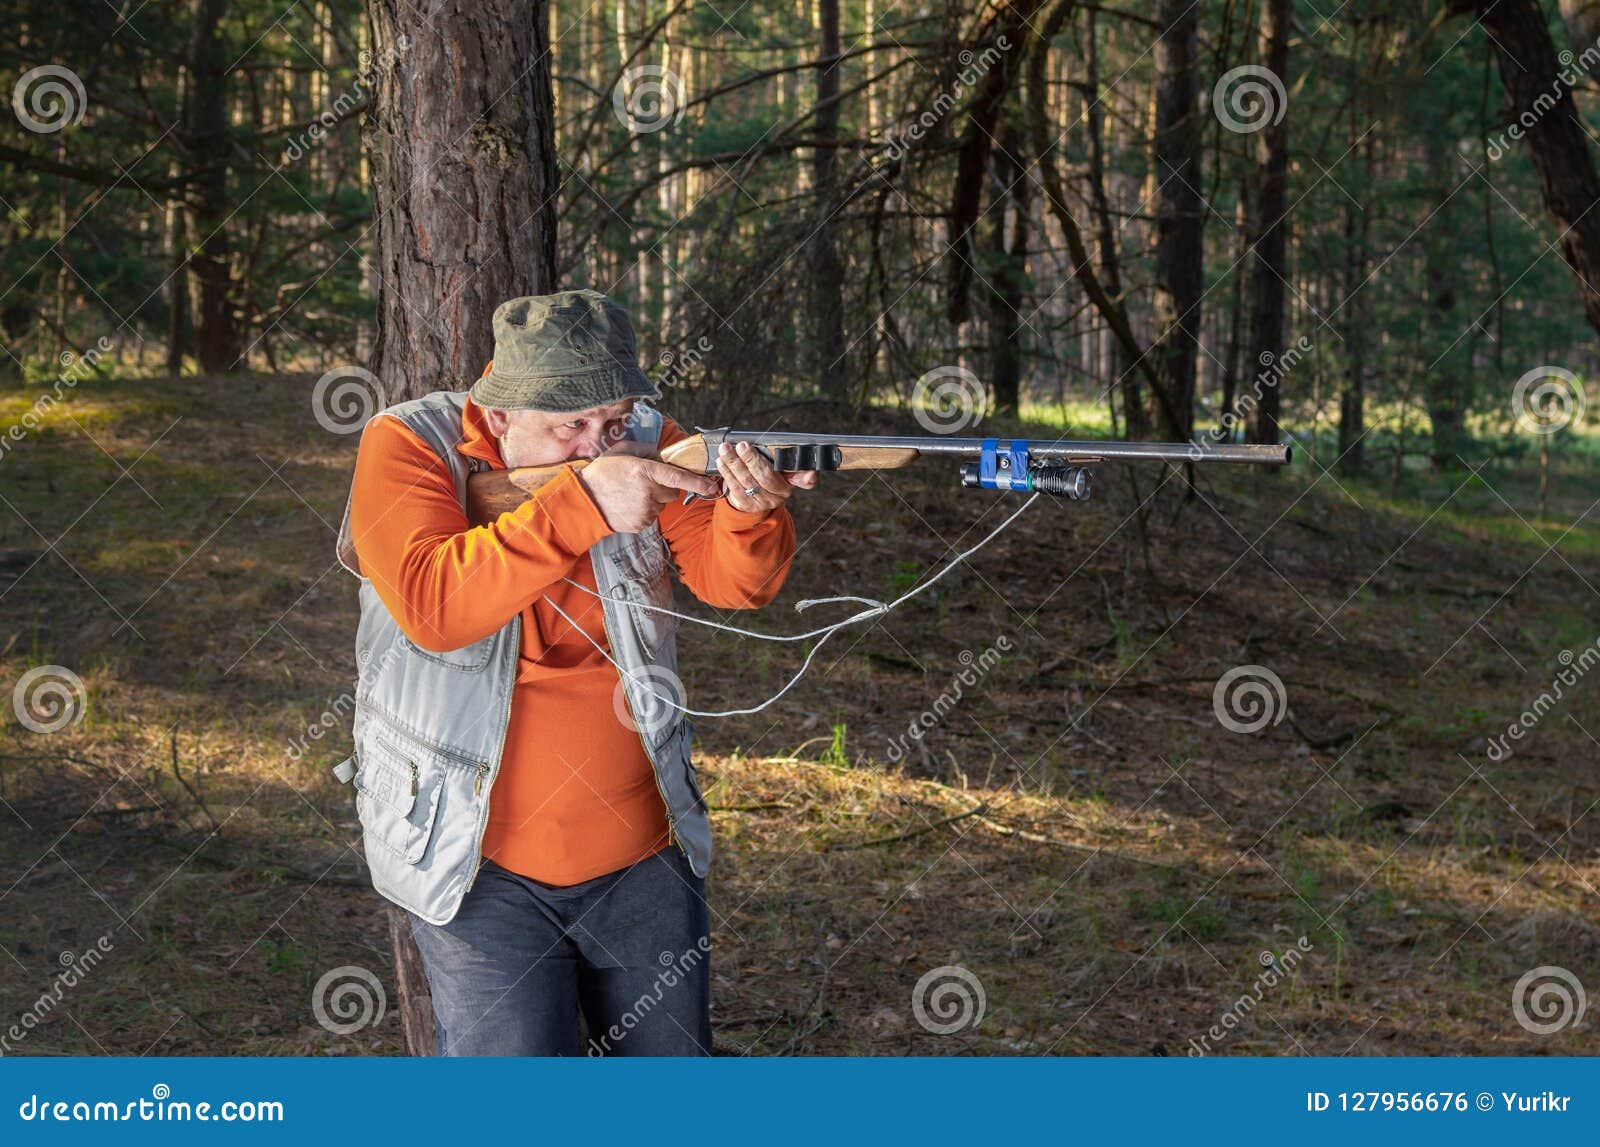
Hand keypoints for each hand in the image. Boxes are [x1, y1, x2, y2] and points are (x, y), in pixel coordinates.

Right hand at [578, 452, 719, 532]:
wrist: (583, 501)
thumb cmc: (601, 473)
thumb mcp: (620, 450)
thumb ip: (644, 449)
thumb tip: (658, 452)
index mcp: (645, 471)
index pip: (679, 477)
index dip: (698, 482)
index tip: (712, 485)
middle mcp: (648, 493)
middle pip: (672, 491)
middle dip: (665, 486)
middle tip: (645, 482)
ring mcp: (645, 511)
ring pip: (661, 504)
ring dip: (653, 499)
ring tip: (631, 493)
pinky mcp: (641, 524)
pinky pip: (652, 516)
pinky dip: (645, 510)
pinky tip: (628, 504)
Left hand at [717, 441, 818, 513]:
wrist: (754, 498)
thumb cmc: (766, 474)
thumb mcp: (778, 467)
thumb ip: (785, 459)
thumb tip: (793, 455)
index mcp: (792, 481)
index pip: (804, 479)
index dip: (808, 477)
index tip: (811, 473)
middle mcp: (781, 494)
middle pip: (766, 476)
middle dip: (752, 459)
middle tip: (741, 446)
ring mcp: (764, 501)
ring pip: (748, 481)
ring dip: (734, 463)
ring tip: (725, 450)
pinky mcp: (748, 505)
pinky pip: (736, 488)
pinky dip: (728, 473)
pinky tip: (722, 463)